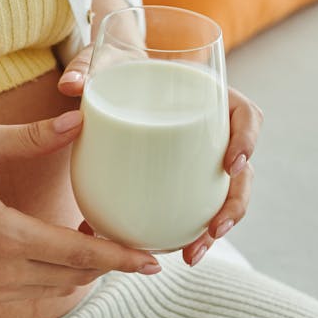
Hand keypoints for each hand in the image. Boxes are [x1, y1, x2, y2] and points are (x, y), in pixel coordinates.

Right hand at [0, 111, 162, 300]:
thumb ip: (30, 137)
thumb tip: (78, 122)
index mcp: (5, 236)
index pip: (79, 254)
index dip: (119, 257)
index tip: (150, 257)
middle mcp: (3, 271)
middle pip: (78, 276)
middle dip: (112, 264)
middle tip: (139, 245)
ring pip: (60, 288)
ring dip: (87, 270)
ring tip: (105, 241)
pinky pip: (39, 291)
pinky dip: (62, 275)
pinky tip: (69, 250)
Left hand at [57, 0, 262, 264]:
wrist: (117, 75)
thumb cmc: (119, 66)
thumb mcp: (104, 63)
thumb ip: (86, 69)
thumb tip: (70, 85)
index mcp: (209, 96)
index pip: (245, 115)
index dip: (247, 139)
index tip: (232, 163)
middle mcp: (214, 129)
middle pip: (242, 169)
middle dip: (234, 205)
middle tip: (213, 230)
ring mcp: (203, 156)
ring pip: (224, 195)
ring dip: (215, 228)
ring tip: (191, 254)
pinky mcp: (185, 177)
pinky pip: (197, 206)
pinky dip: (187, 231)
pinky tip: (167, 252)